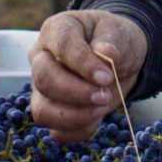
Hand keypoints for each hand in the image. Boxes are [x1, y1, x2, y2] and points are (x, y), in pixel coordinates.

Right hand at [28, 10, 147, 143]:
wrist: (119, 59)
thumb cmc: (114, 39)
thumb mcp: (119, 33)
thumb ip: (112, 42)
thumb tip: (105, 53)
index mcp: (56, 30)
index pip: (61, 46)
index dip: (83, 64)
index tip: (106, 77)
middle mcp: (41, 58)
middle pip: (44, 80)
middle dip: (77, 93)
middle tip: (105, 95)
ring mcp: (42, 87)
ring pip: (43, 110)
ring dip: (75, 116)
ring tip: (102, 108)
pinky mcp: (52, 111)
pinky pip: (57, 131)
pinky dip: (79, 130)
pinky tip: (97, 117)